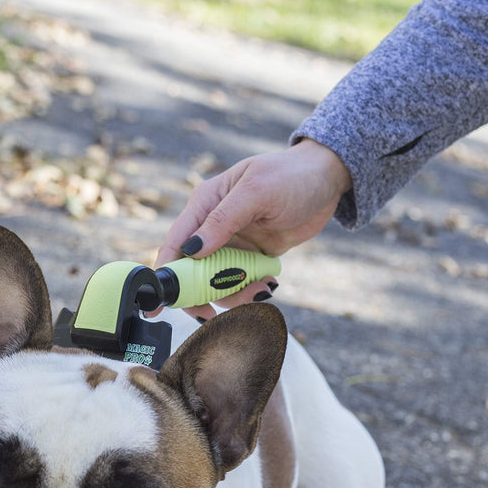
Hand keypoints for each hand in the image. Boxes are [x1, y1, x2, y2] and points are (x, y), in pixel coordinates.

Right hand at [156, 139, 351, 318]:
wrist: (328, 179)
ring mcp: (232, 244)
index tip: (158, 305)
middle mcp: (212, 227)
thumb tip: (191, 250)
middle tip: (213, 312)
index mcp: (204, 204)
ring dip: (234, 294)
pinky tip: (269, 282)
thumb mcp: (256, 192)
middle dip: (202, 294)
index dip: (164, 275)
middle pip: (192, 272)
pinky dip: (251, 290)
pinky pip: (241, 283)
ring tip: (261, 288)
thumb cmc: (291, 176)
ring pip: (217, 283)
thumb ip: (222, 221)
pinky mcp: (251, 257)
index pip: (175, 244)